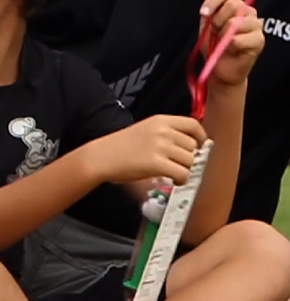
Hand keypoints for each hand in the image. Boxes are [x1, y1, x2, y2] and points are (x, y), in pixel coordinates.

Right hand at [92, 115, 206, 185]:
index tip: (200, 146)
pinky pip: (183, 173)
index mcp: (160, 120)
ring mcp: (159, 146)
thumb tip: (190, 147)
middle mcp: (162, 131)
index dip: (200, 136)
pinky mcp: (156, 163)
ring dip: (185, 169)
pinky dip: (181, 180)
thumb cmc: (119, 146)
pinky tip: (172, 180)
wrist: (101, 156)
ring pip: (190, 161)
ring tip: (173, 173)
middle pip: (193, 146)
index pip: (192, 124)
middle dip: (188, 157)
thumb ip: (165, 133)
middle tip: (178, 164)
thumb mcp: (144, 130)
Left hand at [199, 0, 263, 85]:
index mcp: (236, 4)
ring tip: (223, 41)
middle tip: (216, 31)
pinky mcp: (259, 41)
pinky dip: (229, 45)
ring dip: (223, 33)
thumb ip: (210, 0)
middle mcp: (249, 12)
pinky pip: (238, 38)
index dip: (212, 0)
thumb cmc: (214, 45)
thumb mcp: (207, 21)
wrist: (218, 68)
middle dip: (216, 20)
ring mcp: (256, 25)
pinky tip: (231, 49)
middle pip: (232, 4)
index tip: (203, 13)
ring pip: (235, 21)